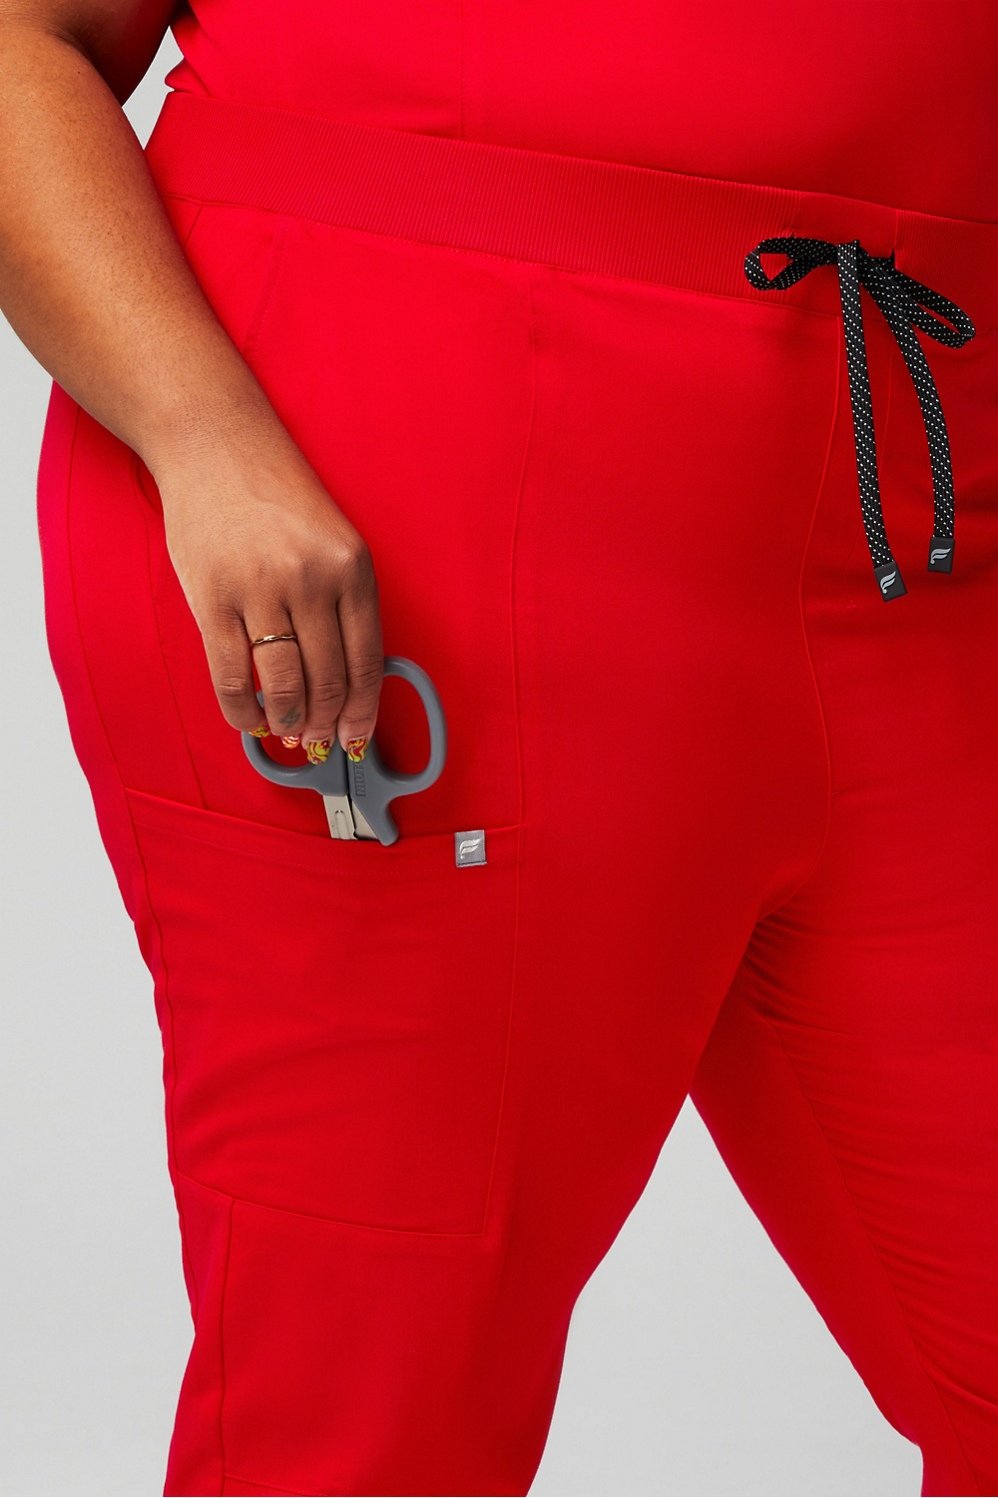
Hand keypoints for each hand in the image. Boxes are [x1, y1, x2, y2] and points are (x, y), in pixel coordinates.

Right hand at [151, 413, 383, 761]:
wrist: (214, 445)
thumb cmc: (275, 495)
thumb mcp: (332, 540)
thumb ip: (343, 602)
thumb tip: (345, 681)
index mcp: (352, 566)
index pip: (367, 661)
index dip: (364, 711)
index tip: (358, 736)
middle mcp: (312, 580)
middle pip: (329, 680)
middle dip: (327, 723)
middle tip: (321, 741)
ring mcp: (261, 590)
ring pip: (284, 685)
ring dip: (289, 721)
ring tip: (289, 731)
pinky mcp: (213, 599)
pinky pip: (232, 677)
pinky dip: (242, 711)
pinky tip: (250, 720)